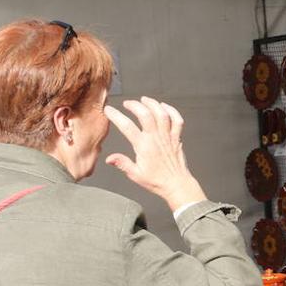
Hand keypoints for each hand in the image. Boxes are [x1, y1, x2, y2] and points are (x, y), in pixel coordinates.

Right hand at [104, 97, 206, 212]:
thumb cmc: (157, 181)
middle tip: (128, 103)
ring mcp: (168, 137)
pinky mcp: (177, 138)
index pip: (127, 126)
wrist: (177, 185)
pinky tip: (164, 107)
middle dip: (135, 105)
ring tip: (144, 100)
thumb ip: (122, 163)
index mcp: (144, 147)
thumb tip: (109, 158)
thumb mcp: (136, 174)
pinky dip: (172, 111)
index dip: (116, 116)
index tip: (109, 111)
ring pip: (162, 114)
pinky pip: (177, 121)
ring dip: (153, 104)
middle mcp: (156, 139)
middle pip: (146, 115)